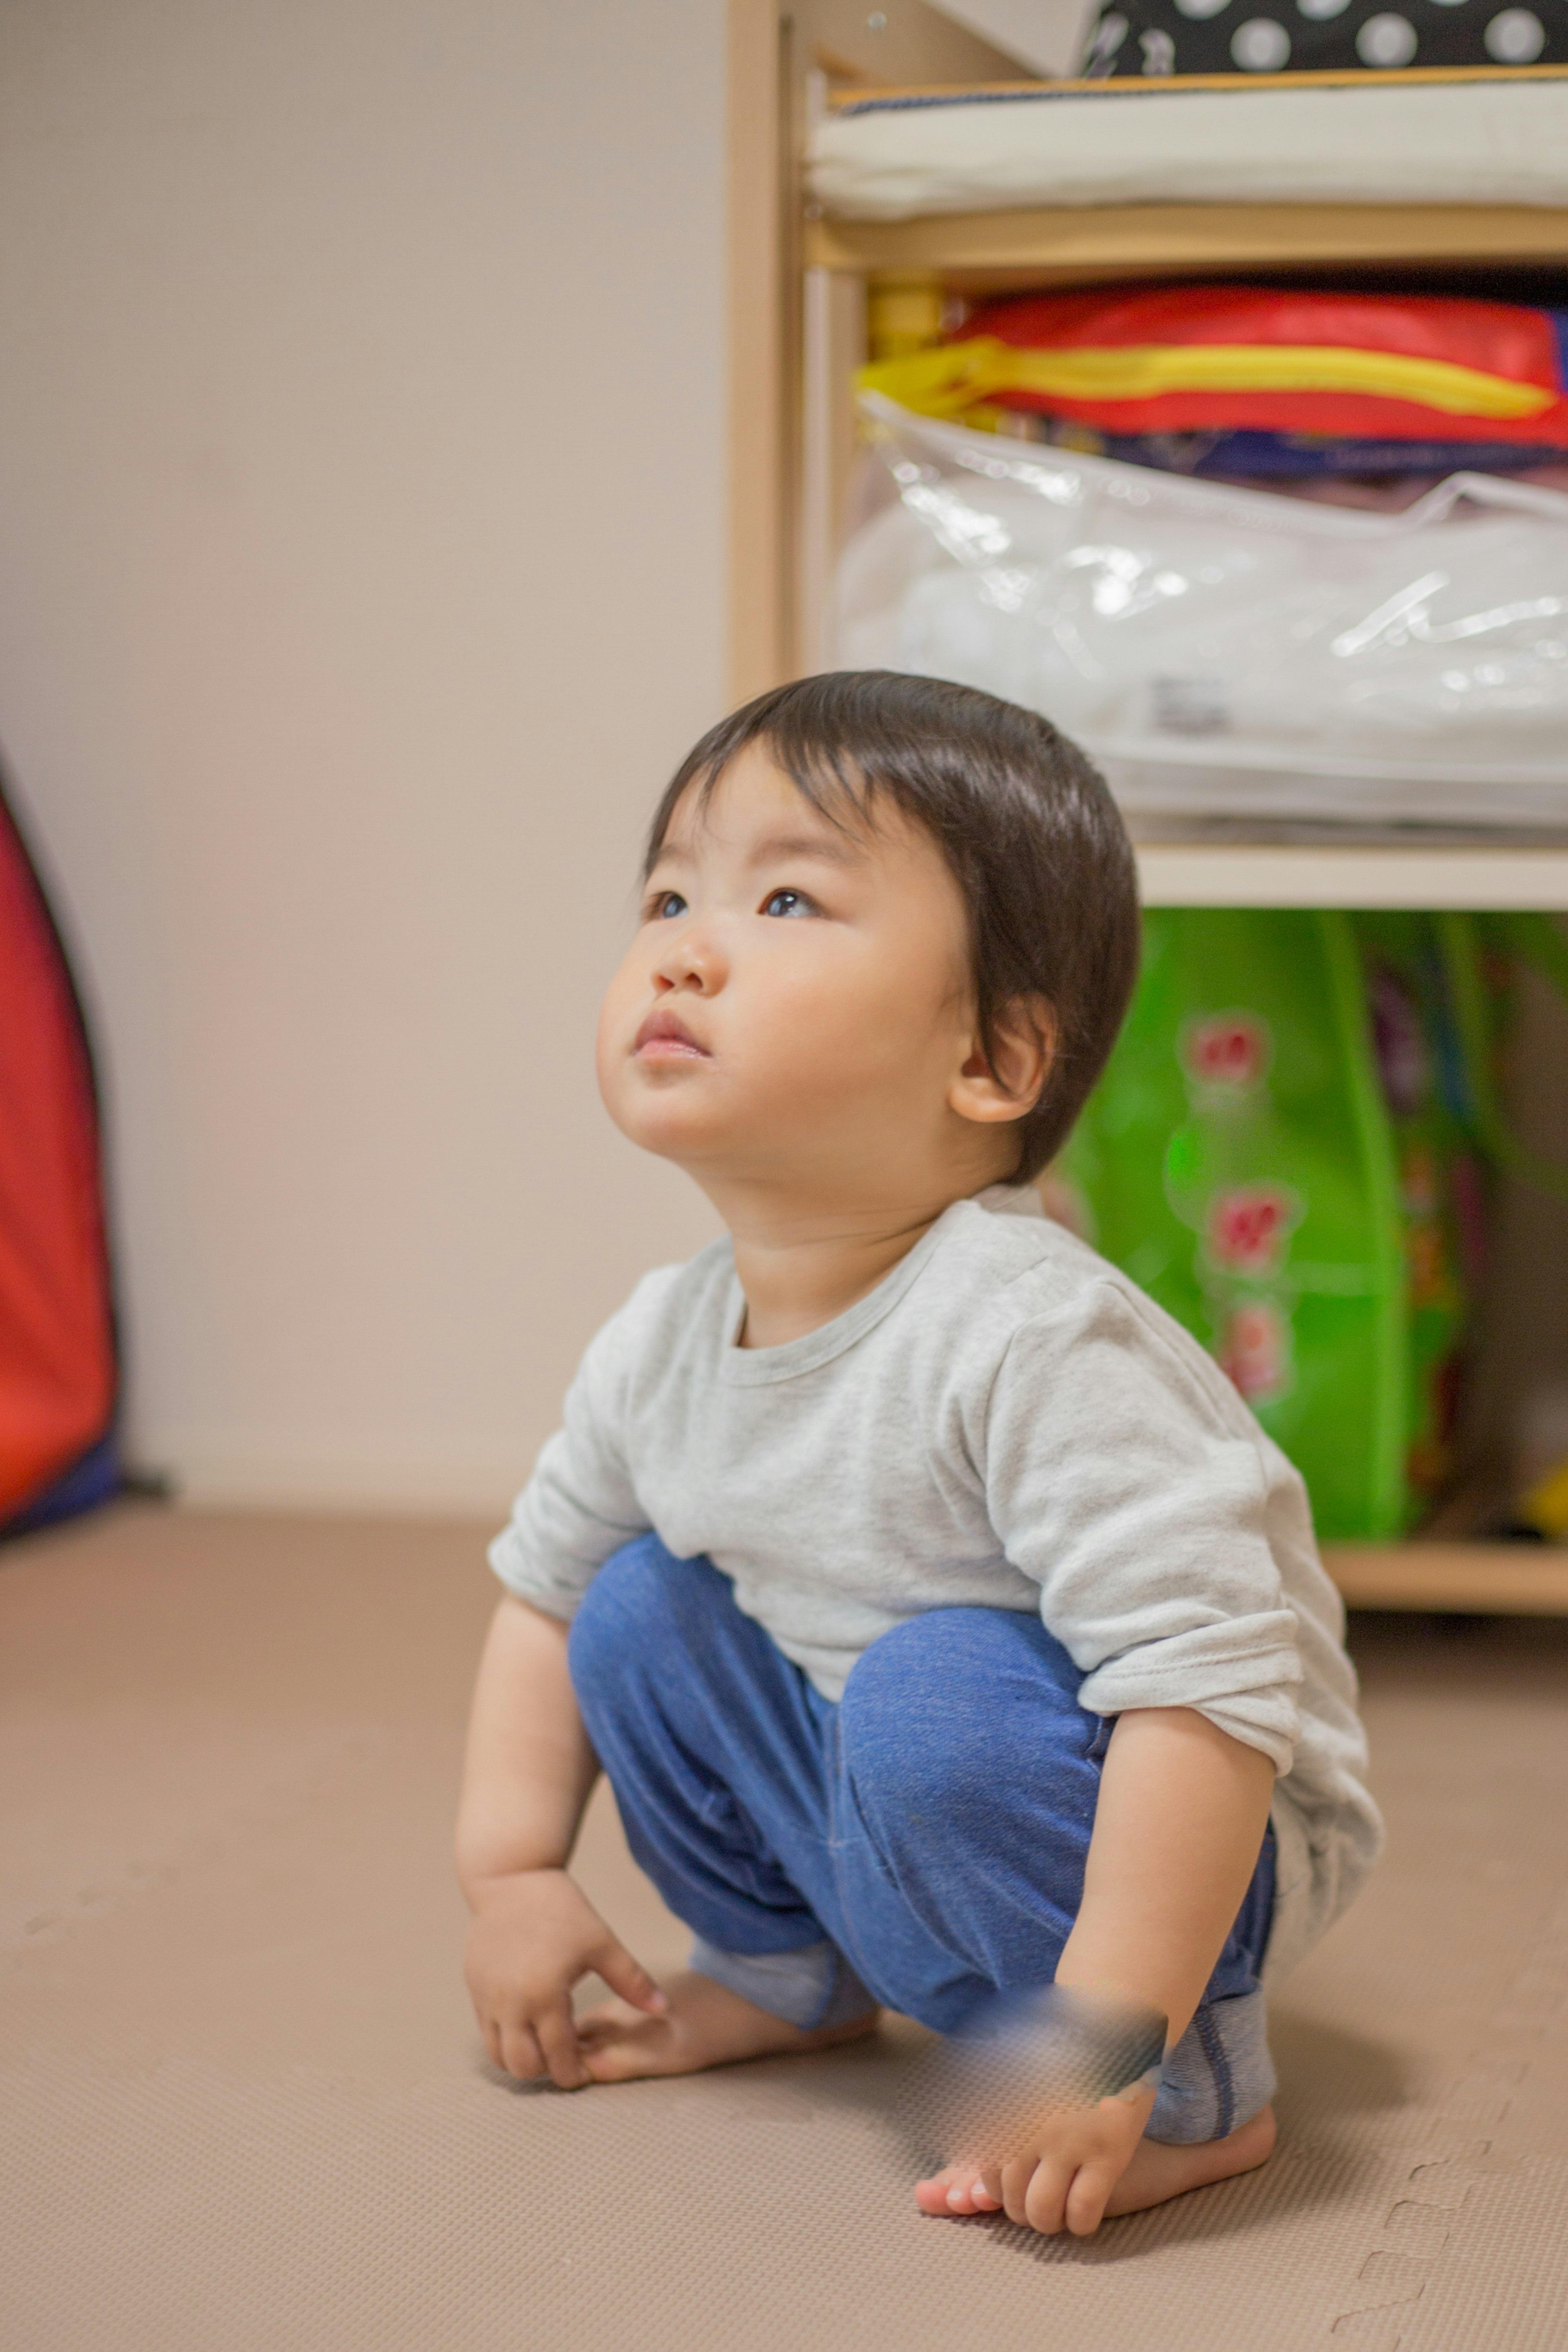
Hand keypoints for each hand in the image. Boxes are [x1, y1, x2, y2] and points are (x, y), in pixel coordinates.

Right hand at [464, 1867, 665, 2088]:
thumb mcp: (601, 1942)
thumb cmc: (562, 1908)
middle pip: (523, 2067)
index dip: (574, 2074)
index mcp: (544, 1995)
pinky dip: (505, 2038)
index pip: (558, 2058)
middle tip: (566, 2059)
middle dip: (547, 2071)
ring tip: (545, 2044)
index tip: (586, 2072)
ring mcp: (487, 1997)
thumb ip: (632, 1980)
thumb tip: (663, 2007)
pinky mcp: (474, 1987)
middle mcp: (509, 2004)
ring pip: (497, 2054)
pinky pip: (486, 2030)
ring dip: (521, 2059)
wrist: (512, 1878)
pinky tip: (526, 2022)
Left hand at [923, 2076, 1156, 2235]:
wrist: (1114, 2030)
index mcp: (1002, 2107)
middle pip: (1008, 2196)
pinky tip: (1084, 2212)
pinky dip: (1080, 2223)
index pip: (981, 2169)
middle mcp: (1028, 2124)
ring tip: (1058, 2210)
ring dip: (1048, 2221)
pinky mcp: (1108, 2151)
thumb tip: (954, 2169)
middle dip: (1021, 2209)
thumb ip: (987, 2118)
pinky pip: (1082, 2212)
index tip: (1011, 2184)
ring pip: (1042, 2211)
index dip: (992, 2188)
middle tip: (1037, 2200)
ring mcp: (1069, 2138)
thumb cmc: (1058, 2061)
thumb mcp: (1013, 2078)